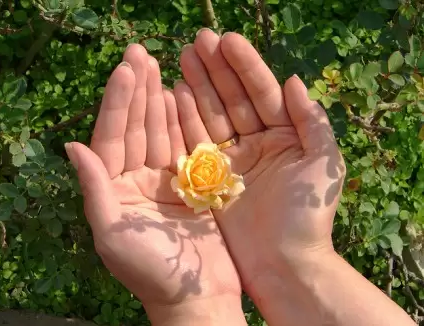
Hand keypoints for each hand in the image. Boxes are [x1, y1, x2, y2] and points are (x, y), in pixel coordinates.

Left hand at [65, 45, 245, 324]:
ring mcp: (165, 180)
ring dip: (158, 100)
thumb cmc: (153, 271)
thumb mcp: (114, 232)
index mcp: (114, 189)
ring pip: (160, 132)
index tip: (126, 69)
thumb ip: (94, 188)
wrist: (197, 295)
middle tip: (141, 54)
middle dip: (137, 92)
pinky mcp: (192, 184)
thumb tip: (73, 146)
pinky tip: (181, 97)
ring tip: (159, 67)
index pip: (112, 138)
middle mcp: (136, 180)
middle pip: (136, 128)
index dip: (118, 103)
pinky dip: (183, 122)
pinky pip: (185, 146)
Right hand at [175, 29, 344, 319]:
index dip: (245, 66)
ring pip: (212, 116)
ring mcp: (233, 160)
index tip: (226, 40)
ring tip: (182, 59)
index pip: (263, 93)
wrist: (285, 266)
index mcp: (286, 136)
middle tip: (197, 41)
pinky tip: (173, 96)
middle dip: (216, 70)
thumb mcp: (323, 165)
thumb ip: (313, 122)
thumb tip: (295, 81)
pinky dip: (185, 121)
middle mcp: (258, 143)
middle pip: (234, 99)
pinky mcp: (212, 179)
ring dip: (198, 88)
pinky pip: (197, 144)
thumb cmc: (307, 217)